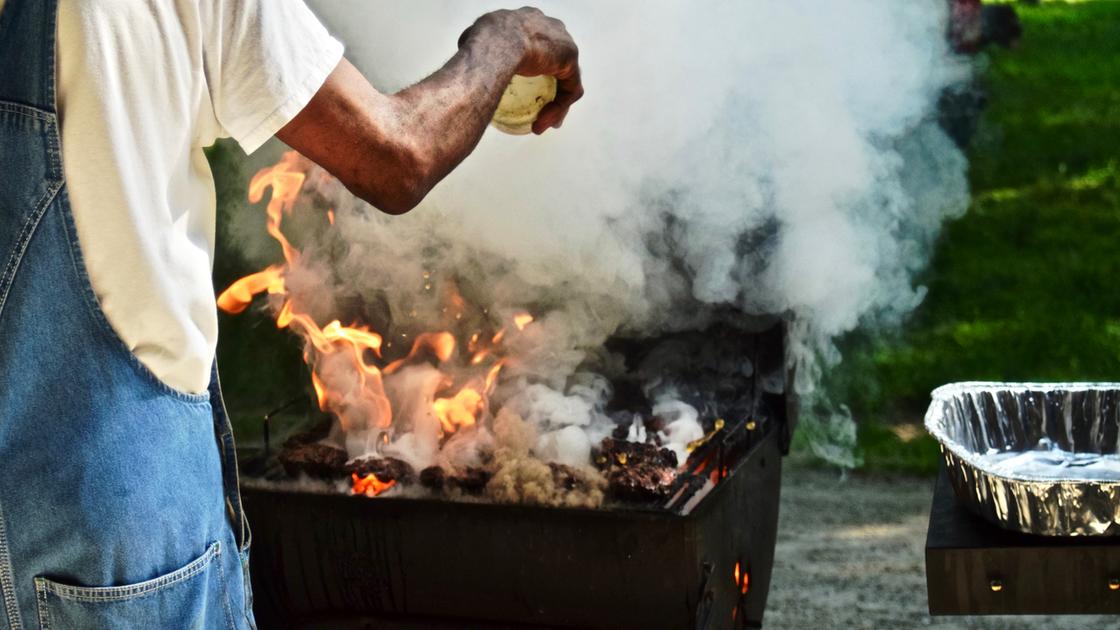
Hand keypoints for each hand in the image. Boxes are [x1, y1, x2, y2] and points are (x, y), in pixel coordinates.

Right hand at [463, 8, 582, 133]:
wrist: (494, 46)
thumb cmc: (480, 44)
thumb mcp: (471, 40)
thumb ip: (475, 47)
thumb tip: (468, 60)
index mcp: (527, 20)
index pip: (536, 42)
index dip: (533, 65)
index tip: (522, 83)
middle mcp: (549, 26)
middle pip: (555, 60)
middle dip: (550, 85)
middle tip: (537, 109)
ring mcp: (562, 41)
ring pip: (565, 79)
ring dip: (554, 105)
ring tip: (538, 124)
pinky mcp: (570, 58)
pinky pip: (569, 89)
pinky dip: (558, 109)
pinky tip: (542, 123)